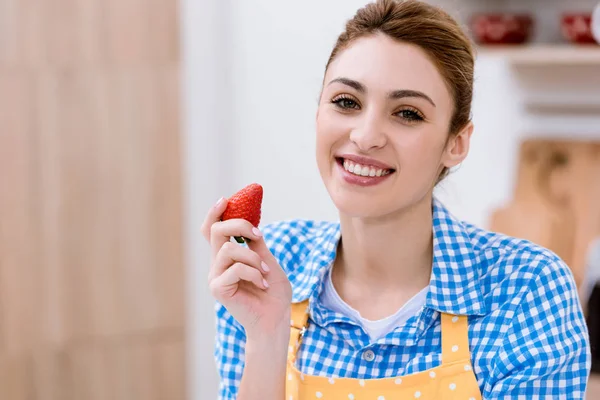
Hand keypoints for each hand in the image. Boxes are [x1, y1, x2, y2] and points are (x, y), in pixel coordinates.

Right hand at [201, 198, 292, 338]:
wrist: (274, 319)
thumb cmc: (273, 293)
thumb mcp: (268, 261)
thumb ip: (257, 244)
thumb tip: (252, 224)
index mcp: (227, 256)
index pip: (212, 229)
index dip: (215, 213)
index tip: (226, 200)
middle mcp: (217, 263)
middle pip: (215, 230)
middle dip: (239, 224)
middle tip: (258, 233)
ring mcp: (216, 276)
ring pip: (228, 249)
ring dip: (253, 257)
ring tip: (265, 272)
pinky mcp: (218, 288)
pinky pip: (234, 269)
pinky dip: (254, 273)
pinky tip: (262, 284)